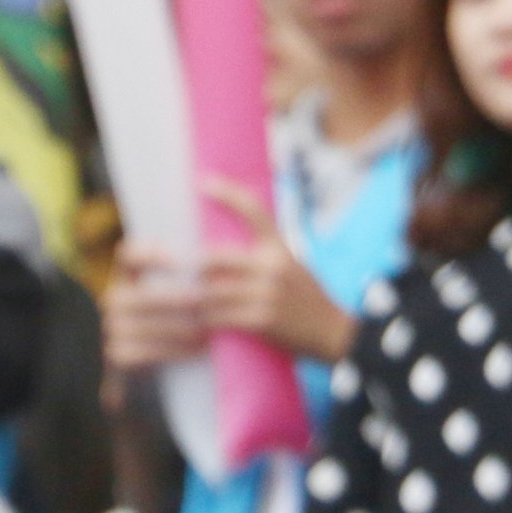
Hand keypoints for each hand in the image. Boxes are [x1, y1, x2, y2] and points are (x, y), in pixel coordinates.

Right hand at [100, 240, 210, 373]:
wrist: (154, 363)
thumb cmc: (180, 315)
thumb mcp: (180, 287)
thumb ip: (193, 262)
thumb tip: (215, 208)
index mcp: (128, 274)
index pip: (130, 254)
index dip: (153, 255)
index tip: (183, 262)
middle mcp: (113, 298)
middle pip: (143, 295)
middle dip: (178, 300)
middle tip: (208, 304)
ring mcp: (112, 327)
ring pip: (147, 326)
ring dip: (182, 329)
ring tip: (212, 330)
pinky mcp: (117, 354)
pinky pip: (145, 352)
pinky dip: (175, 351)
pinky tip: (199, 349)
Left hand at [196, 180, 355, 365]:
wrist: (332, 330)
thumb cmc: (304, 296)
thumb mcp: (290, 264)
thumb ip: (262, 253)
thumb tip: (222, 249)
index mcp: (278, 247)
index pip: (253, 210)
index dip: (227, 193)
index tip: (204, 182)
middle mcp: (272, 265)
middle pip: (214, 258)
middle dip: (194, 271)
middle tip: (179, 276)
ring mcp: (266, 293)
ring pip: (210, 291)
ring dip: (193, 300)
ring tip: (181, 304)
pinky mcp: (260, 320)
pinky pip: (217, 318)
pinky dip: (203, 321)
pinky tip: (196, 325)